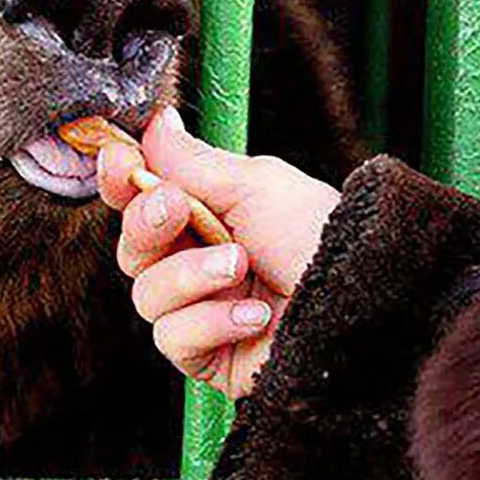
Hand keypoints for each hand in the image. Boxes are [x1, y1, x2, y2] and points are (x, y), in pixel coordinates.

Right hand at [96, 108, 341, 397]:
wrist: (361, 302)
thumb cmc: (322, 236)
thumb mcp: (258, 184)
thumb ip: (194, 162)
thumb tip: (156, 123)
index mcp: (213, 217)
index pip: (144, 199)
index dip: (122, 180)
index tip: (118, 161)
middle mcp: (204, 264)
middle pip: (132, 248)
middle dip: (147, 223)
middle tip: (176, 209)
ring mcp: (206, 312)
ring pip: (147, 295)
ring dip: (191, 275)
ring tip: (240, 267)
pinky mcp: (211, 356)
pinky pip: (173, 337)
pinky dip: (211, 321)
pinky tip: (254, 315)